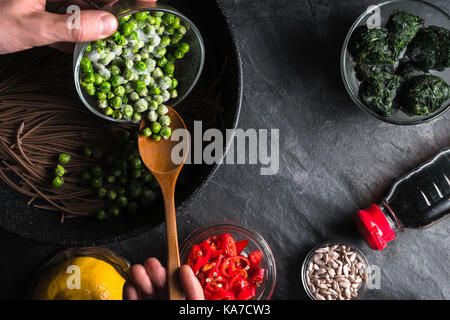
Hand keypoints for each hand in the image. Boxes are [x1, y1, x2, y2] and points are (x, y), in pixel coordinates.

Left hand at [0, 0, 155, 53]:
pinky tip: (86, 50)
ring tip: (115, 42)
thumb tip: (110, 26)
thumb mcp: (31, 26)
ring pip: (80, 4)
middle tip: (135, 25)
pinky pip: (64, 18)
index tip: (147, 3)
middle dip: (114, 8)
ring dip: (97, 23)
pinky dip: (76, 33)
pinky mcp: (37, 10)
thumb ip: (72, 27)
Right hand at [123, 258, 204, 299]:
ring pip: (144, 293)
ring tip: (137, 271)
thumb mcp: (195, 307)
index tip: (168, 258)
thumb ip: (193, 291)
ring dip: (139, 280)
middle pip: (159, 286)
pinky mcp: (137, 312)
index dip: (170, 270)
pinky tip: (129, 286)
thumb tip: (185, 269)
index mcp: (183, 300)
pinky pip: (131, 303)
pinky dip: (129, 295)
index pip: (176, 284)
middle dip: (153, 273)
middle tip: (151, 263)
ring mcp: (152, 307)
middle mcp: (167, 302)